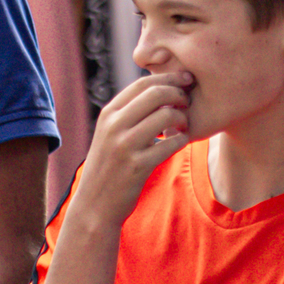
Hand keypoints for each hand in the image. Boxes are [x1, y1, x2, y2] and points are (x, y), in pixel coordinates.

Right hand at [74, 75, 193, 229]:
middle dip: (178, 93)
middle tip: (188, 101)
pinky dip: (182, 140)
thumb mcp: (109, 135)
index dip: (168, 78)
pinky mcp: (138, 167)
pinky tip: (181, 141)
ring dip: (183, 117)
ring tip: (184, 124)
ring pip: (165, 116)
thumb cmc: (108, 167)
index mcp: (108, 114)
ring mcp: (125, 146)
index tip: (184, 80)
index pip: (142, 84)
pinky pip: (170, 144)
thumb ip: (127, 113)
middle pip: (155, 93)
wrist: (95, 205)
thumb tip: (156, 90)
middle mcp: (114, 126)